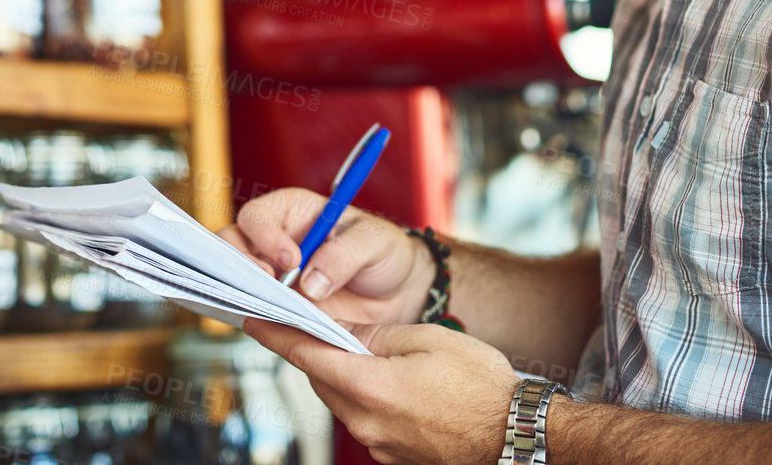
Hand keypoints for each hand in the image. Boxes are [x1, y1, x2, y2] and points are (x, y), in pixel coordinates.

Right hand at [217, 187, 434, 324]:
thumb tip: (310, 282)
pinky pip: (255, 311)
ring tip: (272, 305)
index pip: (258, 215)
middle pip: (232, 243)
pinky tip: (272, 323)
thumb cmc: (384, 254)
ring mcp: (274, 278)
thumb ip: (344, 255)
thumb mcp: (374, 242)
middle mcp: (275, 242)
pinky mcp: (279, 308)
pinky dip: (256, 317)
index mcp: (294, 212)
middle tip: (270, 284)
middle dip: (242, 263)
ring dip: (245, 291)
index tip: (291, 260)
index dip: (266, 236)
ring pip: (235, 279)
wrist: (399, 295)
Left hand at [244, 317, 516, 464]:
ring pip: (342, 400)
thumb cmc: (482, 385)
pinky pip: (364, 419)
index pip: (307, 356)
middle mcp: (367, 422)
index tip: (254, 319)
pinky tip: (391, 382)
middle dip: (316, 351)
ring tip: (368, 352)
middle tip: (318, 324)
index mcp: (371, 387)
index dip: (277, 335)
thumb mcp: (427, 340)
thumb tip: (340, 331)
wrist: (517, 436)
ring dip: (342, 374)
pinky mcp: (392, 456)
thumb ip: (375, 335)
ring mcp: (379, 445)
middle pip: (321, 380)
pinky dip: (365, 396)